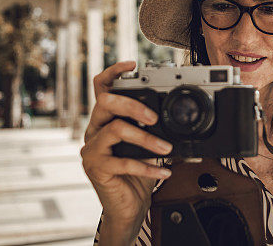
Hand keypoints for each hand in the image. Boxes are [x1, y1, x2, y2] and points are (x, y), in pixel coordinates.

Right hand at [81, 61, 172, 234]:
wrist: (127, 207)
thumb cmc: (137, 174)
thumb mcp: (147, 146)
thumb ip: (154, 129)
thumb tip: (181, 116)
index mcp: (105, 120)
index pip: (101, 88)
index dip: (113, 72)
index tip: (132, 64)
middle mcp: (94, 130)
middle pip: (105, 102)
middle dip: (133, 104)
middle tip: (154, 117)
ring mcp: (92, 148)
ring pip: (115, 129)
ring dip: (146, 138)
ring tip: (166, 150)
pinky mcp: (95, 167)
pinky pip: (122, 161)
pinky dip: (147, 166)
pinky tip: (163, 172)